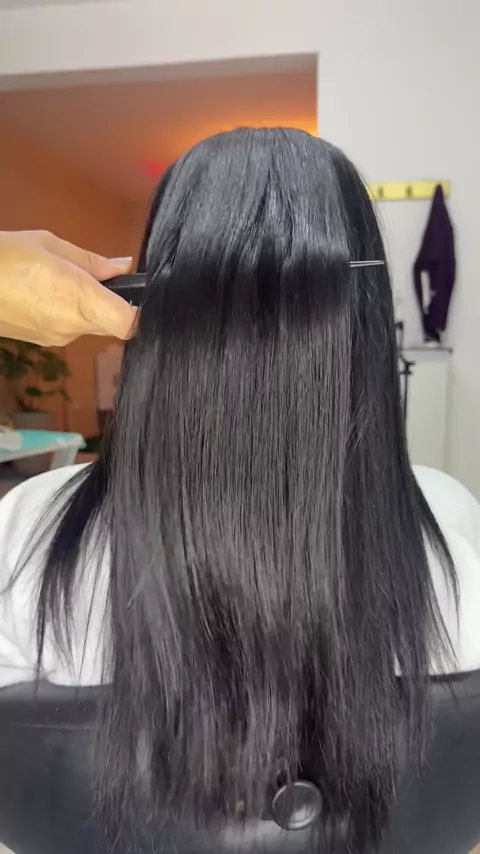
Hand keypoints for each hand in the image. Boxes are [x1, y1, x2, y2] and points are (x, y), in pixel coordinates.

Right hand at [0, 230, 135, 345]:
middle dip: (114, 304)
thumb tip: (122, 267)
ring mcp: (57, 338)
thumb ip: (92, 261)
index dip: (142, 312)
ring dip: (90, 307)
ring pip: (92, 326)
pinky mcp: (45, 342)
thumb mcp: (50, 245)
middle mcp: (72, 326)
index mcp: (77, 299)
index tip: (139, 295)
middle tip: (101, 278)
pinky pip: (71, 328)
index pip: (129, 323)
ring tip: (64, 281)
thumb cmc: (4, 256)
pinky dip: (70, 313)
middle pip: (114, 325)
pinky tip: (48, 294)